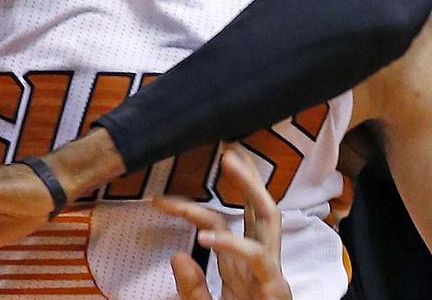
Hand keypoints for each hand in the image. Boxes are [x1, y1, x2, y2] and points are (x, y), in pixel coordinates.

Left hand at [153, 146, 292, 299]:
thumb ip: (192, 286)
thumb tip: (177, 256)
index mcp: (238, 260)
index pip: (217, 222)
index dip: (189, 207)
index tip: (158, 200)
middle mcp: (256, 257)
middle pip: (255, 205)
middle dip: (245, 173)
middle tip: (227, 146)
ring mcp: (268, 269)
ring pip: (267, 217)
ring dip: (251, 186)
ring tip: (231, 162)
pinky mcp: (273, 285)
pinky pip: (255, 256)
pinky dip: (233, 243)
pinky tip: (207, 236)